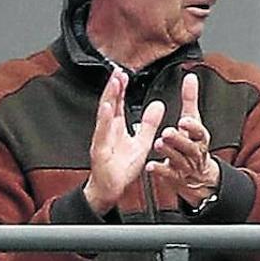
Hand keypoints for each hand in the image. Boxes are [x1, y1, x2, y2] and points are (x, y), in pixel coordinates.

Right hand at [82, 68, 164, 213]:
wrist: (110, 189)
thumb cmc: (122, 168)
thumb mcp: (142, 143)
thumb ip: (149, 124)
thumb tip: (158, 105)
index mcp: (116, 127)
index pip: (118, 103)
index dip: (121, 88)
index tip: (124, 73)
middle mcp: (107, 130)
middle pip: (110, 104)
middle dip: (114, 87)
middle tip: (118, 71)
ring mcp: (102, 139)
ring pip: (105, 115)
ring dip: (109, 97)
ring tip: (114, 83)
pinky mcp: (100, 150)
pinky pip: (103, 133)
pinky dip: (104, 120)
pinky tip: (108, 108)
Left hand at [146, 72, 220, 205]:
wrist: (200, 174)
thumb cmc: (193, 142)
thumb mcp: (194, 120)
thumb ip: (190, 99)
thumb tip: (190, 77)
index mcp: (200, 138)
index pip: (200, 132)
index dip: (192, 126)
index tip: (183, 121)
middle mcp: (195, 153)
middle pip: (190, 147)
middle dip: (179, 139)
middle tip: (167, 132)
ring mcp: (187, 166)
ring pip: (180, 160)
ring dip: (169, 152)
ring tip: (159, 144)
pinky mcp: (177, 177)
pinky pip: (169, 174)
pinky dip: (160, 170)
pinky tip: (151, 165)